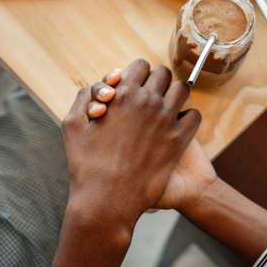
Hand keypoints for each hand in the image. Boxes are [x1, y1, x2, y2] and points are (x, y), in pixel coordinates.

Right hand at [88, 67, 217, 211]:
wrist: (106, 201)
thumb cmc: (86, 164)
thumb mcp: (72, 124)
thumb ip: (84, 97)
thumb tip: (103, 87)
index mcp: (123, 93)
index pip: (139, 65)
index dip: (135, 74)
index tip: (132, 87)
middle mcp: (148, 102)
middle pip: (163, 73)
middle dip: (155, 81)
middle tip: (148, 96)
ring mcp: (167, 120)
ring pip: (182, 89)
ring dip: (174, 94)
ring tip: (165, 107)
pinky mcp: (179, 141)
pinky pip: (194, 116)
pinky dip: (188, 118)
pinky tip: (176, 126)